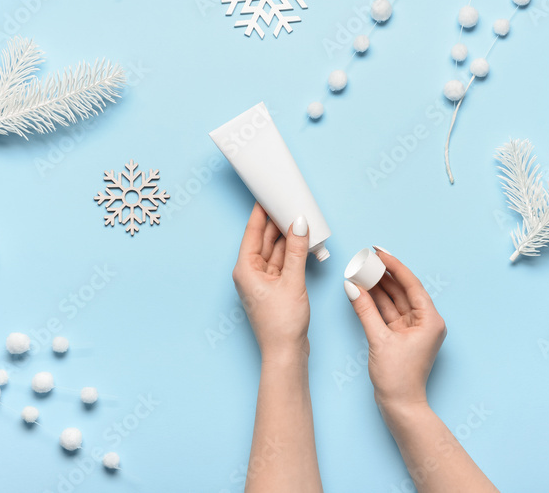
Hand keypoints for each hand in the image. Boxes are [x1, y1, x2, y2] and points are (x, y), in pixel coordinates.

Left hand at [232, 203, 310, 362]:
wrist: (286, 354)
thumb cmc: (281, 323)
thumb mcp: (292, 281)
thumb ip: (297, 250)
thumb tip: (299, 223)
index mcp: (245, 269)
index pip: (252, 232)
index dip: (260, 212)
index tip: (266, 194)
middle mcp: (251, 273)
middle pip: (264, 239)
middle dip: (276, 222)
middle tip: (288, 202)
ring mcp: (263, 281)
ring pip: (275, 251)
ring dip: (287, 237)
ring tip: (299, 218)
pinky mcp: (275, 288)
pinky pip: (283, 262)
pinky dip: (292, 252)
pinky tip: (302, 242)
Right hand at [345, 247, 445, 411]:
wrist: (400, 407)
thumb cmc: (398, 378)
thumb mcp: (379, 340)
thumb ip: (365, 310)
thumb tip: (352, 287)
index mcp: (430, 320)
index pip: (411, 284)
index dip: (394, 266)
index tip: (379, 252)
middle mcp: (425, 322)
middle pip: (402, 290)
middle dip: (383, 275)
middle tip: (365, 259)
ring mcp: (413, 329)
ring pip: (394, 300)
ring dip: (377, 287)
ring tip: (360, 271)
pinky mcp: (402, 336)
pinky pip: (388, 313)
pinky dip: (375, 303)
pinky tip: (362, 290)